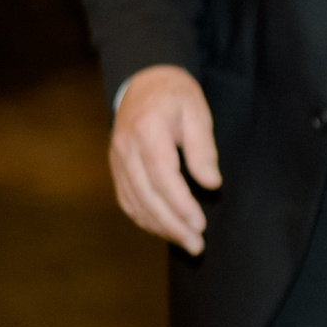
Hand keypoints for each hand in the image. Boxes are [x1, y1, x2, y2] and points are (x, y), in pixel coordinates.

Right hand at [109, 65, 222, 253]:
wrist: (143, 81)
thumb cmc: (176, 96)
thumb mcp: (197, 113)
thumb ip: (202, 149)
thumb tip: (211, 183)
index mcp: (147, 130)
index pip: (162, 175)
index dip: (180, 204)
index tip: (200, 224)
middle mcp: (125, 147)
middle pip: (146, 195)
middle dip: (171, 225)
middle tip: (196, 245)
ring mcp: (116, 158)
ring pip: (134, 201)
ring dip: (159, 227)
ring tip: (185, 243)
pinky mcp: (116, 167)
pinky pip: (127, 199)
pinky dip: (144, 218)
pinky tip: (164, 229)